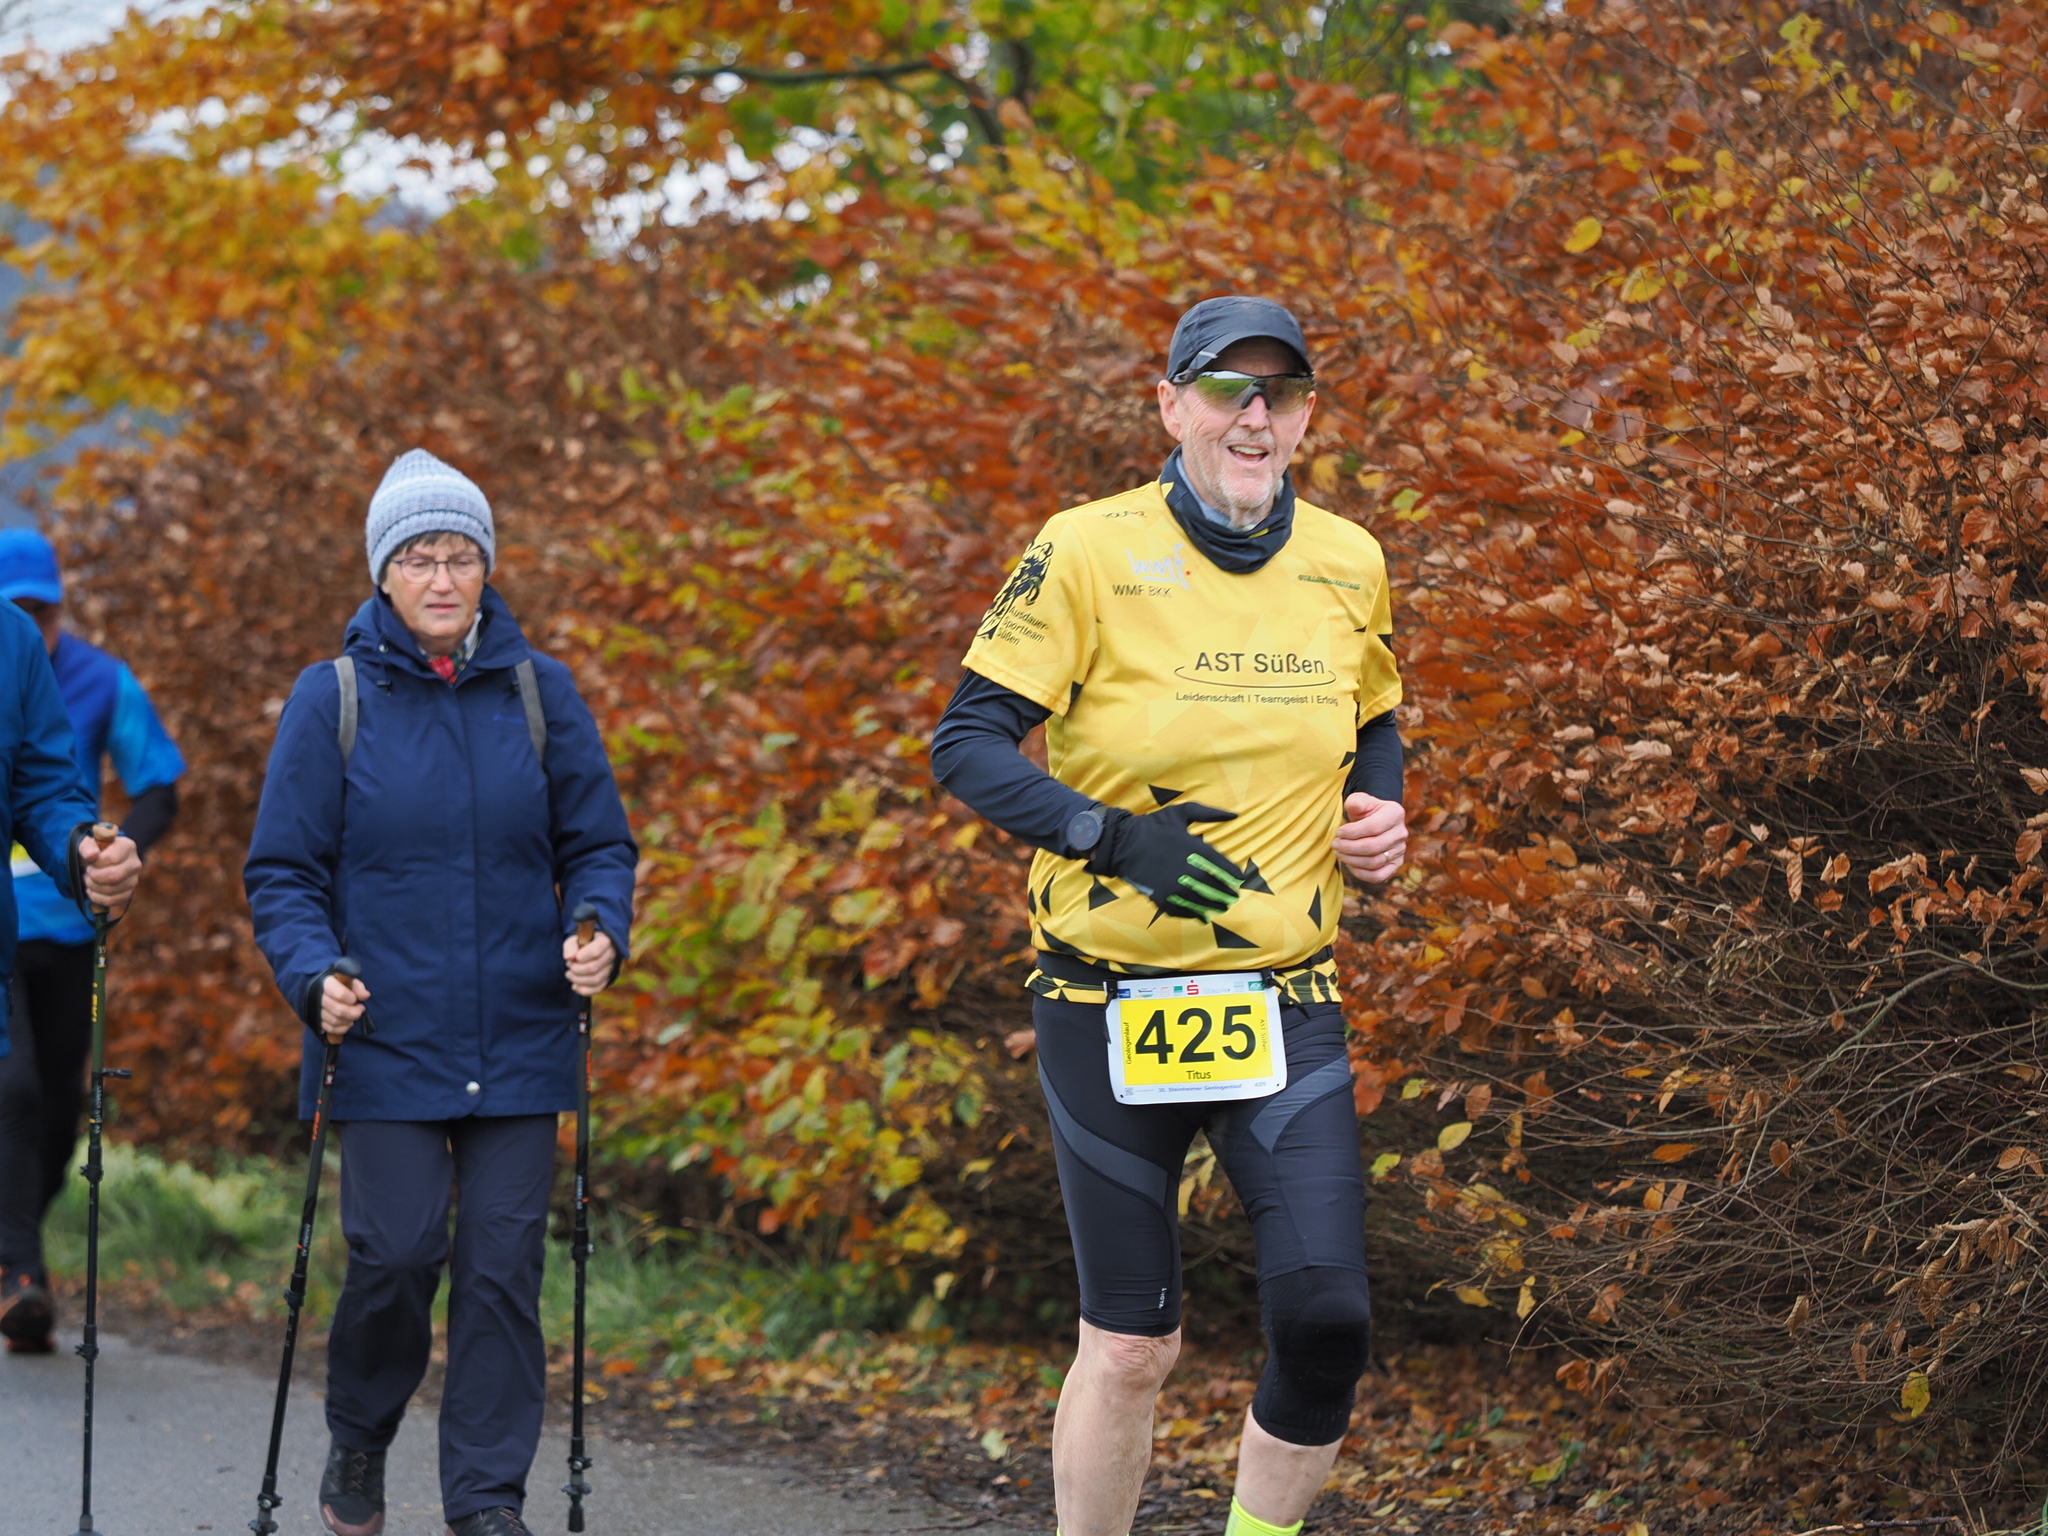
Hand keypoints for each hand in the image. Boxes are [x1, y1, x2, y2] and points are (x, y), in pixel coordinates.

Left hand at [79, 832, 140, 916]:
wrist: (97, 863)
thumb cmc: (93, 851)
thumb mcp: (87, 844)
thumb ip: (87, 847)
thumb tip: (92, 855)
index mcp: (128, 847)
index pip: (112, 858)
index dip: (96, 863)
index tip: (89, 862)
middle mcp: (135, 864)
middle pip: (115, 876)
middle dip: (95, 877)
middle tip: (87, 873)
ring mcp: (134, 880)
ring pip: (112, 890)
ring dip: (93, 887)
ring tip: (89, 880)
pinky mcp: (128, 894)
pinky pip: (112, 901)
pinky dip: (97, 897)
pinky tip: (92, 890)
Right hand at [319, 972, 369, 1043]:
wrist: (324, 990)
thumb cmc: (340, 984)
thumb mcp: (349, 980)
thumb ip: (358, 987)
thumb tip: (365, 996)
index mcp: (326, 984)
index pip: (340, 994)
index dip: (351, 999)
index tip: (356, 999)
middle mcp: (318, 998)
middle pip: (339, 1010)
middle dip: (354, 1012)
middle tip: (361, 1009)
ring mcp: (316, 1011)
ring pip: (335, 1021)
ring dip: (349, 1020)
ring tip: (355, 1015)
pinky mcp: (317, 1022)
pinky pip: (331, 1029)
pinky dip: (343, 1028)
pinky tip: (348, 1022)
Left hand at [564, 929, 616, 997]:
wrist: (590, 949)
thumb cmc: (582, 943)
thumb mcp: (575, 939)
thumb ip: (570, 946)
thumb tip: (570, 957)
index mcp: (605, 941)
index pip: (596, 951)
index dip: (583, 956)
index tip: (574, 957)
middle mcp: (611, 955)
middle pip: (594, 967)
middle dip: (577, 969)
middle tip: (569, 965)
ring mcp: (610, 968)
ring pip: (596, 980)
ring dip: (578, 979)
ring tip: (569, 974)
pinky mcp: (607, 979)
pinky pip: (597, 988)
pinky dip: (584, 990)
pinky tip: (574, 986)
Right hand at [1094, 802, 1247, 920]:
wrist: (1121, 842)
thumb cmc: (1153, 826)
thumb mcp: (1182, 812)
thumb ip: (1209, 814)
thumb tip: (1235, 814)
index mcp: (1194, 848)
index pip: (1222, 866)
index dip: (1234, 875)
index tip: (1240, 880)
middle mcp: (1186, 869)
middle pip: (1214, 886)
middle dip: (1227, 893)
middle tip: (1234, 897)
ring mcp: (1173, 885)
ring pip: (1200, 901)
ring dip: (1213, 906)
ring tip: (1222, 909)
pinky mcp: (1160, 896)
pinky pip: (1181, 910)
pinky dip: (1192, 915)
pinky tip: (1200, 917)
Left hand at [1335, 792, 1407, 882]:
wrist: (1375, 820)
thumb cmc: (1365, 810)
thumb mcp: (1359, 801)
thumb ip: (1355, 802)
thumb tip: (1353, 807)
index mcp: (1395, 813)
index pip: (1374, 827)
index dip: (1353, 832)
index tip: (1338, 832)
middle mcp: (1401, 833)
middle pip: (1373, 847)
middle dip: (1349, 847)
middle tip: (1335, 844)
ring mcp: (1400, 850)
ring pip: (1374, 862)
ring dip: (1352, 860)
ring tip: (1339, 853)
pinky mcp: (1395, 865)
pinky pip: (1378, 876)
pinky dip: (1361, 873)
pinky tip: (1349, 864)